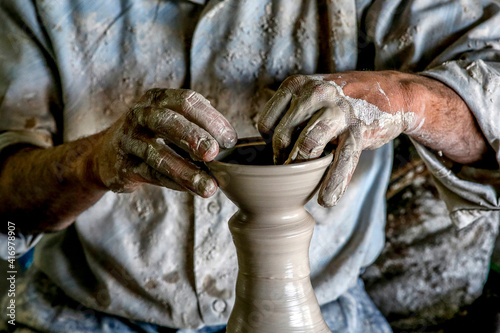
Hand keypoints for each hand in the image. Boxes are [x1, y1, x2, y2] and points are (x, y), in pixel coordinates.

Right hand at [92, 88, 236, 195]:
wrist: (104, 155)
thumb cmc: (149, 134)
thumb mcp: (168, 118)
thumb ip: (196, 123)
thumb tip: (229, 139)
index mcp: (156, 98)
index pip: (186, 101)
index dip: (211, 118)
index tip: (230, 139)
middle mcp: (139, 115)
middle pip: (168, 122)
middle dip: (193, 136)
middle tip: (214, 153)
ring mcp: (128, 140)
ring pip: (158, 155)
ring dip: (186, 171)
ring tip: (209, 187)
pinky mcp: (123, 166)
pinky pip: (151, 175)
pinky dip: (173, 183)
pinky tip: (191, 190)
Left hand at [258, 72, 416, 206]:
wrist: (391, 92)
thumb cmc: (342, 100)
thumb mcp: (312, 93)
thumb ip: (290, 111)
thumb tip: (266, 146)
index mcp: (297, 85)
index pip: (266, 123)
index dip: (269, 144)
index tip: (277, 153)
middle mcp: (315, 93)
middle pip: (284, 135)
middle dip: (282, 159)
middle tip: (287, 171)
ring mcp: (338, 110)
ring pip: (308, 144)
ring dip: (302, 168)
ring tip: (301, 182)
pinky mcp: (359, 129)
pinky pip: (342, 159)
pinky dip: (333, 183)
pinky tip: (326, 200)